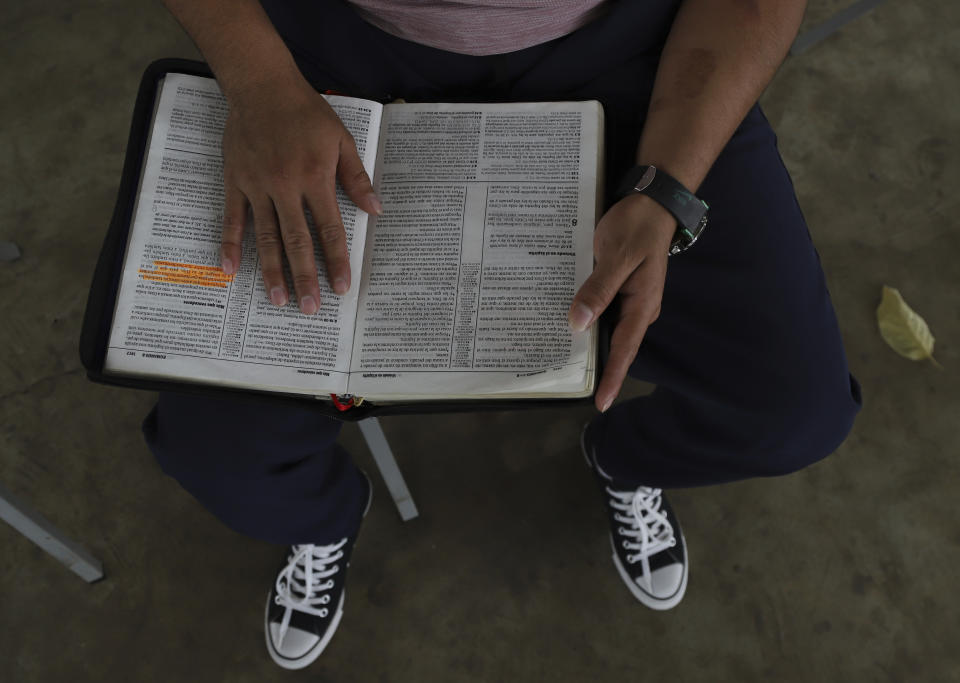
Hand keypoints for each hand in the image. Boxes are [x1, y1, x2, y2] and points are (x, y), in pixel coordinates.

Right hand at [220, 72, 381, 313]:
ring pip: (265, 236)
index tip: (341, 288)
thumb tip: (376, 210)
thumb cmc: (306, 113)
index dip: (336, 261)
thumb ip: (356, 178)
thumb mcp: (341, 139)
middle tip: (310, 307)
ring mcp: (257, 186)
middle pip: (296, 241)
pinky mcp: (235, 181)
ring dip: (271, 270)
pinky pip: (232, 218)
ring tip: (278, 300)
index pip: (329, 229)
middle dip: (305, 277)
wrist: (262, 86)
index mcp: (315, 178)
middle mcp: (285, 186)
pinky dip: (229, 244)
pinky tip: (229, 270)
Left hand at [568, 193, 675, 411]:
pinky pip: (602, 311)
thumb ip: (598, 290)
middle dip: (597, 367)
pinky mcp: (619, 290)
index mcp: (642, 305)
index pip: (625, 350)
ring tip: (562, 363)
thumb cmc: (637, 227)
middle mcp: (638, 308)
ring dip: (589, 343)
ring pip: (607, 329)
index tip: (600, 403)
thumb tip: (578, 324)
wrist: (651, 203)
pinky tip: (566, 324)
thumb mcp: (616, 257)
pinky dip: (586, 319)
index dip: (612, 378)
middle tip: (570, 385)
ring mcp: (629, 300)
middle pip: (615, 345)